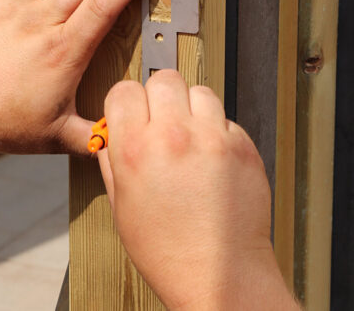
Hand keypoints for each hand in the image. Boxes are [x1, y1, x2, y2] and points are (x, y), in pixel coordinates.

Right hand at [98, 70, 298, 309]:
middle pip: (164, 79)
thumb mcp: (120, 204)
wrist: (220, 274)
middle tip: (162, 117)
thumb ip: (112, 159)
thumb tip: (111, 133)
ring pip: (199, 90)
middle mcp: (174, 136)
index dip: (125, 100)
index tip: (131, 110)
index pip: (125, 90)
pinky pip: (225, 117)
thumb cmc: (168, 249)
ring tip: (190, 134)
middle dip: (159, 95)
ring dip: (191, 107)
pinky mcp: (242, 145)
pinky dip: (217, 129)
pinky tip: (211, 154)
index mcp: (136, 149)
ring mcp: (212, 138)